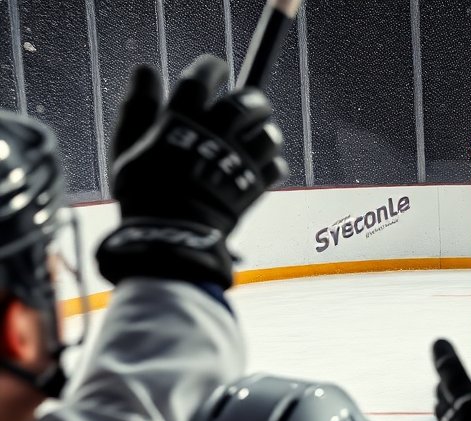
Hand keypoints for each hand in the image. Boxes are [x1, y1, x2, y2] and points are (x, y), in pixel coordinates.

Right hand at [97, 55, 286, 287]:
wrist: (169, 235)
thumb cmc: (143, 192)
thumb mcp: (127, 147)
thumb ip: (137, 107)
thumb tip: (145, 68)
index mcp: (180, 122)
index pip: (200, 79)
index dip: (212, 67)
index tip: (218, 67)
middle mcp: (213, 137)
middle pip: (245, 103)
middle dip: (252, 99)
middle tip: (251, 102)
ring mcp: (237, 161)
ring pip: (268, 134)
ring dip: (267, 133)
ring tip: (260, 136)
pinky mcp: (254, 186)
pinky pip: (276, 166)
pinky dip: (273, 164)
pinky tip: (263, 166)